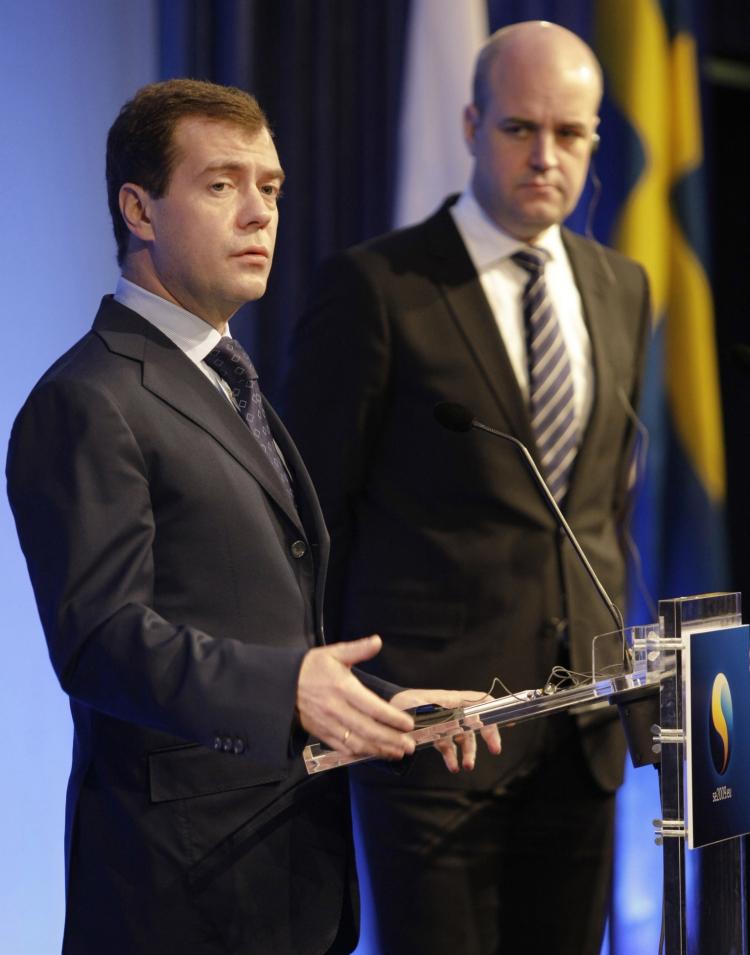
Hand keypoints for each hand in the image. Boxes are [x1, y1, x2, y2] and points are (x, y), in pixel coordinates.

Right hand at [297, 635, 415, 760]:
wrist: (283, 684)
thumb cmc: (312, 667)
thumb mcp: (334, 653)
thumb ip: (358, 649)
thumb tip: (378, 641)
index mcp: (342, 688)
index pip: (372, 707)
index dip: (392, 718)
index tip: (408, 724)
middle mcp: (336, 709)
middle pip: (368, 729)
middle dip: (391, 739)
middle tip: (410, 745)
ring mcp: (328, 724)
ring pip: (357, 742)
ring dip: (379, 750)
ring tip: (397, 753)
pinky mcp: (321, 734)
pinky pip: (342, 748)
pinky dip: (360, 753)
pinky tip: (374, 754)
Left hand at [389, 688, 501, 772]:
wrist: (385, 711)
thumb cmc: (402, 703)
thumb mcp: (417, 707)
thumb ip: (434, 717)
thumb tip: (446, 731)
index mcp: (451, 700)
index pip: (479, 701)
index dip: (495, 708)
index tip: (508, 719)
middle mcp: (451, 710)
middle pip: (477, 721)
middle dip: (489, 735)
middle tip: (495, 750)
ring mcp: (444, 722)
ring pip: (464, 737)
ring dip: (469, 752)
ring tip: (467, 766)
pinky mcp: (435, 733)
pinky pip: (449, 746)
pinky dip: (453, 757)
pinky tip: (453, 767)